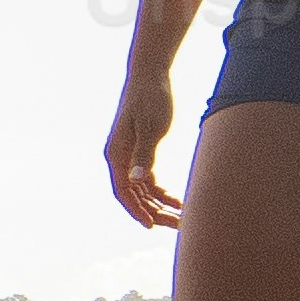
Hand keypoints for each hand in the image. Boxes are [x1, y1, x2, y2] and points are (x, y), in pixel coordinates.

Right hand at [105, 66, 182, 228]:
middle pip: (134, 195)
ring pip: (143, 190)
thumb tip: (138, 179)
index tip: (152, 225)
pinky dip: (162, 192)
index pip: (123, 191)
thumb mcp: (151, 127)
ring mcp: (131, 156)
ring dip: (160, 205)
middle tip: (178, 225)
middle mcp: (120, 158)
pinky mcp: (143, 152)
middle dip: (154, 212)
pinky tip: (178, 201)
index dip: (136, 210)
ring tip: (182, 217)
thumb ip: (145, 154)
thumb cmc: (151, 98)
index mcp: (117, 154)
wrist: (151, 75)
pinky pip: (150, 180)